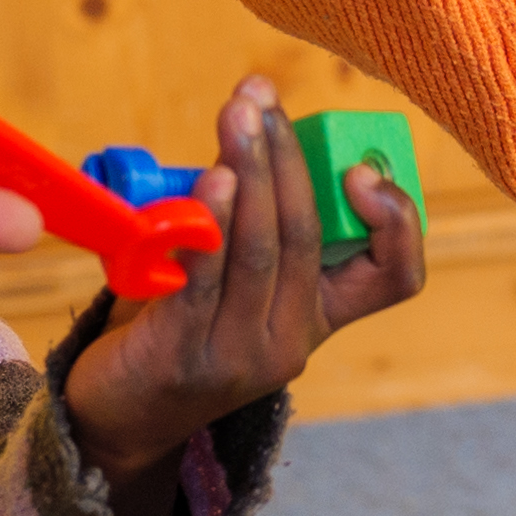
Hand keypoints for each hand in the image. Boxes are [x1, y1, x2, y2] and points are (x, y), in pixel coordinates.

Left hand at [54, 73, 435, 477]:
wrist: (119, 415)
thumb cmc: (178, 324)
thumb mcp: (235, 280)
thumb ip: (251, 220)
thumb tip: (249, 123)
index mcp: (319, 318)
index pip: (396, 277)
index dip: (396, 222)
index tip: (358, 170)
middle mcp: (290, 342)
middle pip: (309, 239)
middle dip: (286, 159)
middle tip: (259, 101)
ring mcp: (240, 357)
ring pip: (261, 253)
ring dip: (249, 175)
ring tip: (236, 120)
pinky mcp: (183, 360)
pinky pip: (202, 284)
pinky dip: (209, 228)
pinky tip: (207, 184)